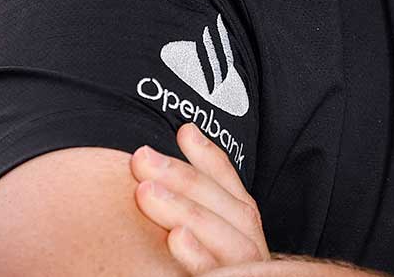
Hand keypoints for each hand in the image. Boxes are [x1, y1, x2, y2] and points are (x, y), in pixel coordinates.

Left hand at [130, 122, 270, 274]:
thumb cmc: (202, 264)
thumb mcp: (199, 232)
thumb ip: (189, 204)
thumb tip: (174, 145)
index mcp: (244, 230)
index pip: (231, 188)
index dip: (209, 157)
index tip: (184, 131)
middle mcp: (252, 249)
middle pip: (230, 209)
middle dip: (185, 179)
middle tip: (142, 159)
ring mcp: (246, 271)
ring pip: (230, 239)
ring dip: (187, 210)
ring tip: (146, 192)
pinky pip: (218, 275)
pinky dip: (198, 256)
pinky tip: (175, 238)